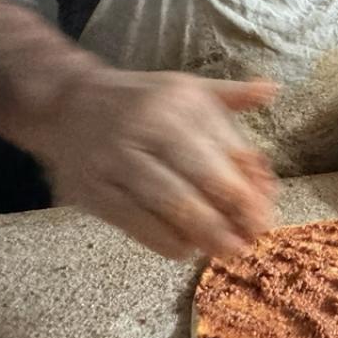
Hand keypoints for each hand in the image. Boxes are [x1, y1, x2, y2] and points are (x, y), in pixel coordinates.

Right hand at [21, 68, 278, 259]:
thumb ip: (230, 96)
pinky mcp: (93, 188)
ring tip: (223, 250)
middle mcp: (148, 127)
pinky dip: (163, 240)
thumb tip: (271, 90)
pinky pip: (134, 221)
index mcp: (179, 102)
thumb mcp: (185, 87)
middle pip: (199, 179)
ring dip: (202, 234)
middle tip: (248, 241)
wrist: (66, 104)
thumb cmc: (140, 100)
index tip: (264, 215)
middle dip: (229, 216)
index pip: (223, 152)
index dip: (247, 190)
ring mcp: (117, 159)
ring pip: (168, 203)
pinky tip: (184, 249)